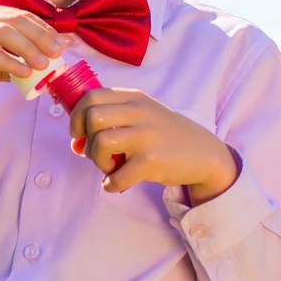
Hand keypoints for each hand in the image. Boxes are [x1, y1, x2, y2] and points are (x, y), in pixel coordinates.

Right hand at [0, 4, 62, 131]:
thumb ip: (21, 56)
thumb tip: (54, 60)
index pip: (24, 15)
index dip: (46, 29)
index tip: (65, 45)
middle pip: (17, 21)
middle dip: (42, 37)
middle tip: (59, 53)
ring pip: (4, 33)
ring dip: (28, 49)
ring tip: (44, 65)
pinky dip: (9, 62)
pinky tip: (24, 73)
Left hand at [69, 88, 237, 200]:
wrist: (204, 154)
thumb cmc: (166, 135)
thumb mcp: (143, 114)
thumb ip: (112, 119)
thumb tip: (77, 143)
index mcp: (135, 98)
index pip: (91, 96)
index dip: (76, 117)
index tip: (80, 133)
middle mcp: (140, 112)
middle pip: (92, 117)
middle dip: (87, 140)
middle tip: (98, 153)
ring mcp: (146, 136)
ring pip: (101, 143)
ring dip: (98, 162)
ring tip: (111, 167)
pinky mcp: (152, 161)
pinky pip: (116, 176)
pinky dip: (111, 184)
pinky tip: (119, 183)